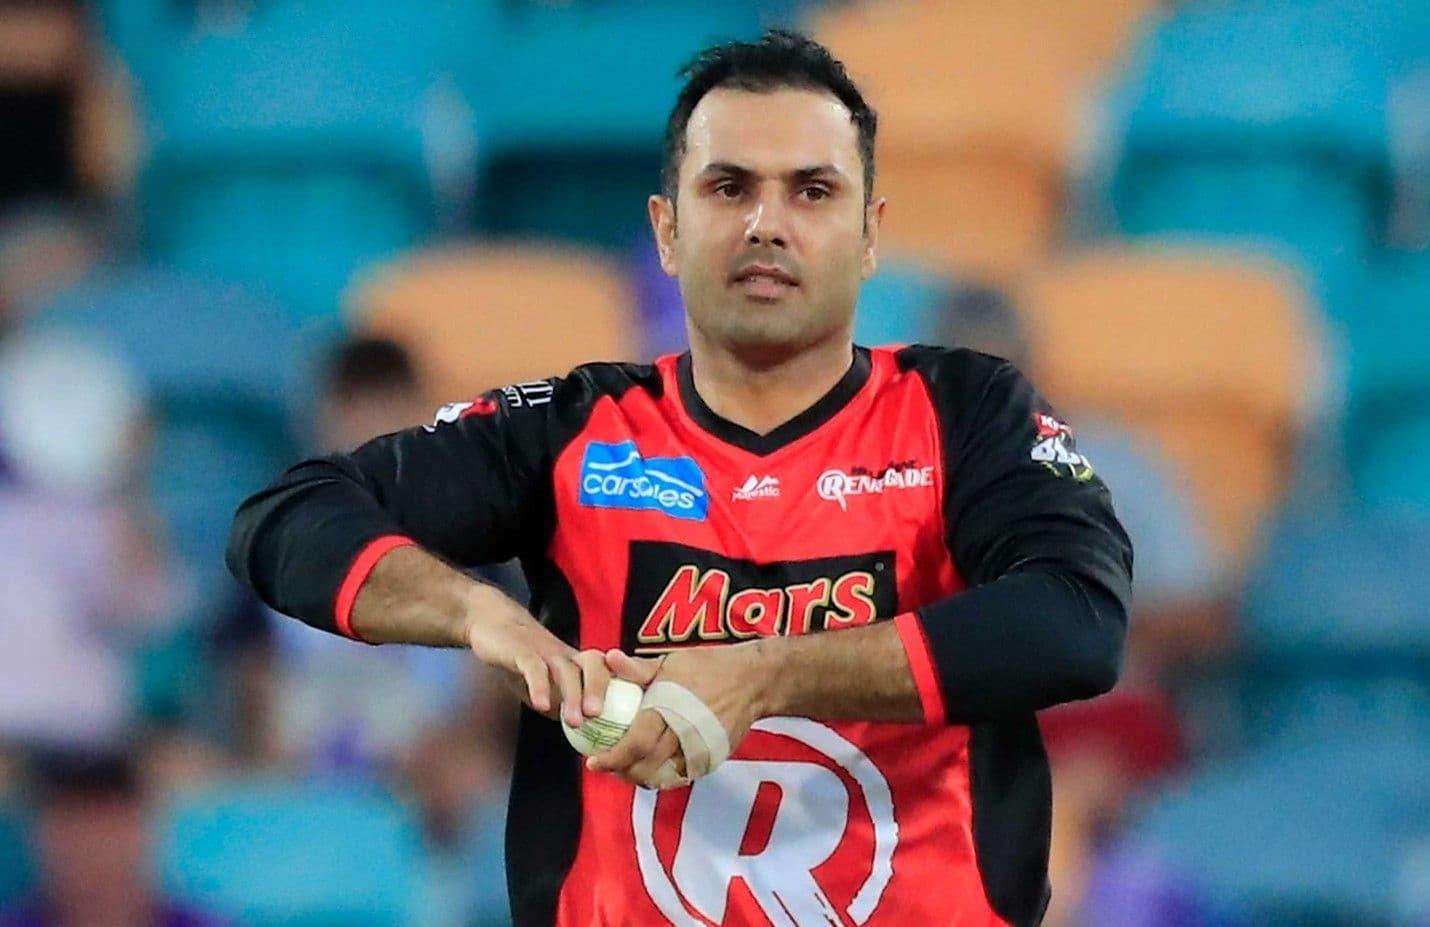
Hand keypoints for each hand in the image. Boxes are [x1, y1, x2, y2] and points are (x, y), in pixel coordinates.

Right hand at [463, 586, 608, 727]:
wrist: (493, 623)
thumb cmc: (523, 657)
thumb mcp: (546, 684)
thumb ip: (561, 704)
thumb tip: (580, 734)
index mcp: (576, 663)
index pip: (606, 673)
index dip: (618, 690)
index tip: (623, 715)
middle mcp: (566, 655)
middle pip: (593, 666)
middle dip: (598, 690)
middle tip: (598, 716)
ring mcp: (544, 651)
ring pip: (565, 669)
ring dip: (572, 695)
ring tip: (575, 721)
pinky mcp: (521, 650)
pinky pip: (533, 667)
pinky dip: (539, 686)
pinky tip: (541, 704)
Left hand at [588, 641, 770, 785]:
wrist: (753, 681)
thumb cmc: (709, 667)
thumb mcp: (672, 661)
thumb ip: (638, 668)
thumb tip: (609, 658)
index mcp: (668, 710)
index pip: (634, 743)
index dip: (612, 757)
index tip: (593, 761)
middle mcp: (683, 734)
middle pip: (645, 765)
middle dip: (621, 772)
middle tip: (606, 767)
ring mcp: (699, 749)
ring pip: (663, 776)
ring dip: (640, 777)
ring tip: (625, 770)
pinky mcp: (711, 758)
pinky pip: (681, 776)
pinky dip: (662, 778)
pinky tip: (651, 770)